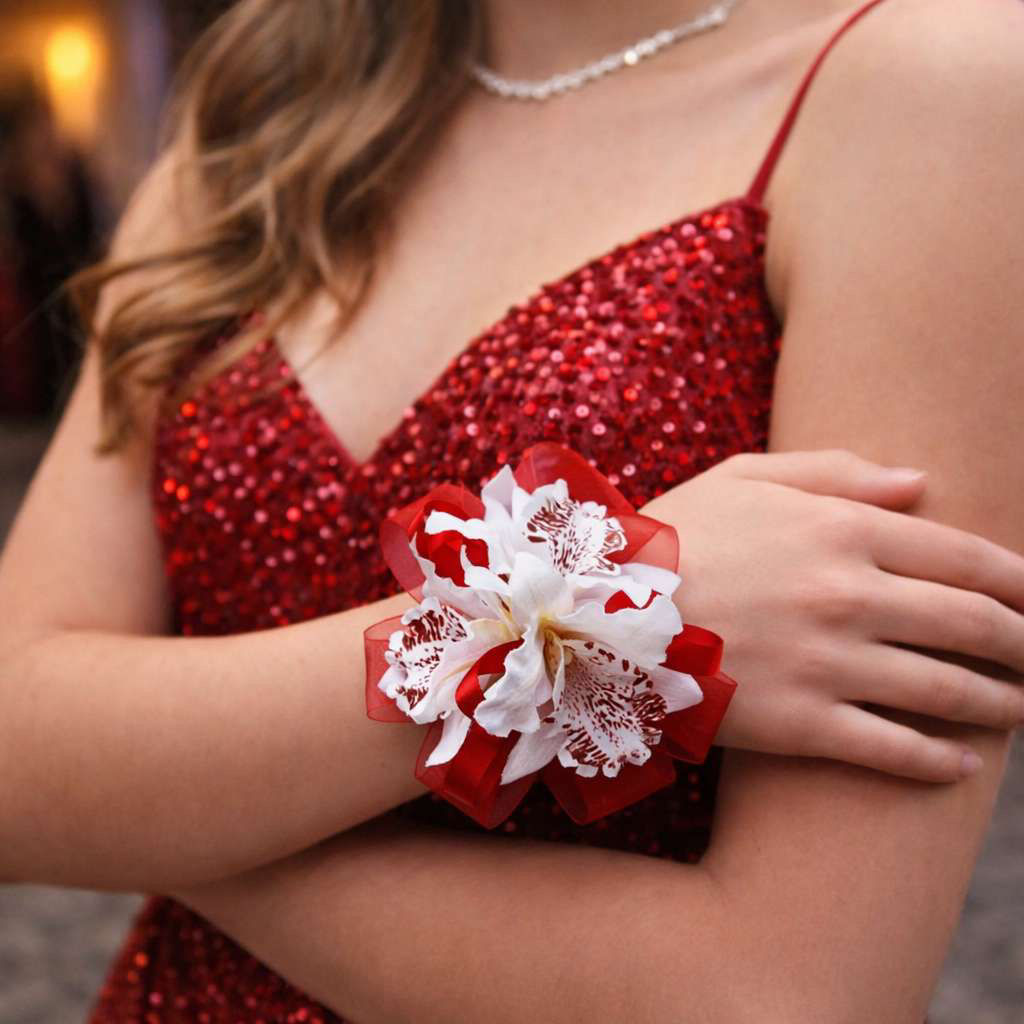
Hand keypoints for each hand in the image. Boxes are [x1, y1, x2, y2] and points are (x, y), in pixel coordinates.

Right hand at [642, 449, 1023, 781]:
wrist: (597, 610)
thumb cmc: (672, 535)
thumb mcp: (745, 477)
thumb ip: (836, 471)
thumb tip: (921, 484)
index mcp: (841, 529)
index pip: (964, 556)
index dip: (1018, 580)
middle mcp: (849, 595)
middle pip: (971, 623)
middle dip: (1023, 643)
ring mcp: (828, 663)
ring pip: (946, 690)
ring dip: (998, 703)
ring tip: (1019, 709)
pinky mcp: (800, 723)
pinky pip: (891, 748)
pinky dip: (938, 760)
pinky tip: (962, 764)